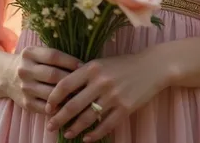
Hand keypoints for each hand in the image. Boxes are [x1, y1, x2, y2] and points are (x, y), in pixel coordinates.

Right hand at [2, 45, 80, 113]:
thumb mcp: (37, 52)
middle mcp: (25, 69)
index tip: (84, 66)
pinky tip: (68, 105)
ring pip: (50, 93)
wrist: (6, 75)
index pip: (54, 56)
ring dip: (67, 95)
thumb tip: (80, 64)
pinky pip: (45, 107)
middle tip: (85, 82)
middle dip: (71, 79)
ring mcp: (25, 87)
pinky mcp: (25, 103)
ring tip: (80, 94)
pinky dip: (58, 107)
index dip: (70, 61)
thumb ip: (54, 56)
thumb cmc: (31, 62)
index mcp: (30, 53)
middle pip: (53, 75)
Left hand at [45, 48, 166, 141]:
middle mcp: (101, 81)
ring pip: (88, 118)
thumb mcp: (102, 63)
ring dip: (74, 128)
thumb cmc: (123, 64)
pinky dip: (94, 134)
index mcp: (92, 67)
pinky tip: (87, 138)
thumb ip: (85, 75)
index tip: (47, 107)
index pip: (66, 84)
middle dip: (59, 118)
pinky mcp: (125, 108)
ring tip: (66, 134)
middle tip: (50, 126)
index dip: (54, 97)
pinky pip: (105, 125)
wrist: (151, 67)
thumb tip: (64, 92)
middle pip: (73, 104)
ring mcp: (113, 96)